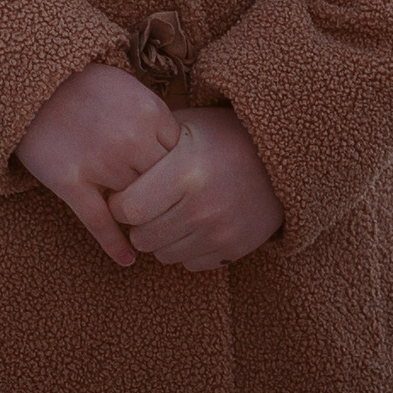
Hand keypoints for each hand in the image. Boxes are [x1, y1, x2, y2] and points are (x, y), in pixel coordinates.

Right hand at [14, 63, 179, 265]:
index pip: (181, 159)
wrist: (29, 82)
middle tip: (164, 213)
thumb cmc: (84, 86)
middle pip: (161, 186)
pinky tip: (127, 260)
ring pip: (135, 205)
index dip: (177, 173)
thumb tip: (181, 156)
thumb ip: (155, 119)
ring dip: (138, 217)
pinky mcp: (70, 181)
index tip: (175, 184)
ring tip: (144, 229)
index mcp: (149, 113)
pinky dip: (115, 245)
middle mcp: (129, 139)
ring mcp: (100, 162)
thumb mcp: (128, 88)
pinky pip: (99, 222)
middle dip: (162, 198)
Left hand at [109, 106, 283, 270]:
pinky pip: (189, 264)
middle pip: (142, 237)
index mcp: (185, 171)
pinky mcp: (234, 249)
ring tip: (167, 214)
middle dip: (136, 224)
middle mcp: (202, 206)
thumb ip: (149, 144)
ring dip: (158, 238)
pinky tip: (190, 224)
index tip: (122, 194)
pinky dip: (183, 248)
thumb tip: (110, 162)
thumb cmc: (222, 137)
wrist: (282, 158)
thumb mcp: (186, 128)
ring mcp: (219, 231)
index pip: (128, 208)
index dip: (118, 203)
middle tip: (142, 208)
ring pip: (162, 255)